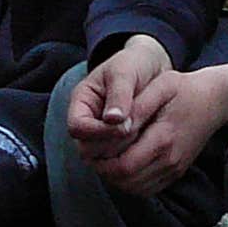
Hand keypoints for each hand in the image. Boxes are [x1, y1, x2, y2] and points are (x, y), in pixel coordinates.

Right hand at [67, 36, 173, 162]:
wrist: (151, 69)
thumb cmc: (133, 65)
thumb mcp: (124, 72)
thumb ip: (119, 94)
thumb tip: (112, 120)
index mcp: (81, 104)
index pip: (77, 128)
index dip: (97, 131)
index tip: (124, 125)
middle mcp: (87, 124)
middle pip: (87, 149)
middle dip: (112, 145)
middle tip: (137, 133)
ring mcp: (101, 138)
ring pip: (102, 160)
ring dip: (123, 154)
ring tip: (144, 138)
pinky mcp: (118, 147)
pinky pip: (119, 162)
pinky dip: (133, 158)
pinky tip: (149, 147)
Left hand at [91, 66, 227, 197]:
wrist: (214, 100)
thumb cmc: (182, 89)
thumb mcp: (159, 87)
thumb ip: (135, 107)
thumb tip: (113, 123)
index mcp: (163, 138)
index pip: (122, 165)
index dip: (101, 159)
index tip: (90, 144)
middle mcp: (169, 160)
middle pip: (124, 180)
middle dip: (103, 169)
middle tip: (92, 152)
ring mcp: (174, 169)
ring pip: (133, 188)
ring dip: (113, 176)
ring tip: (104, 156)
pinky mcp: (175, 173)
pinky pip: (145, 188)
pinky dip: (128, 181)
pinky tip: (121, 163)